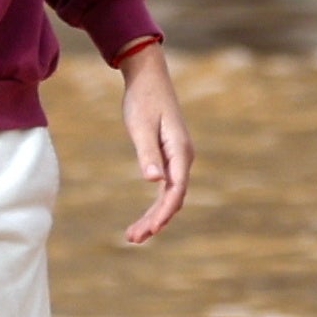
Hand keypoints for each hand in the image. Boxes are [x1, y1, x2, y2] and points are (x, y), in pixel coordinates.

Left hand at [113, 38, 193, 243]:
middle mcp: (183, 158)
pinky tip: (143, 218)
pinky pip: (165, 187)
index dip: (164, 212)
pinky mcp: (169, 157)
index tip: (150, 230)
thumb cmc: (143, 99)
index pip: (175, 190)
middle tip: (133, 239)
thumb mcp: (141, 126)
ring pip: (169, 196)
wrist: (148, 77)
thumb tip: (154, 180)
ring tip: (133, 236)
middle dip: (155, 220)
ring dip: (154, 217)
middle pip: (173, 198)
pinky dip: (154, 204)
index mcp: (180, 151)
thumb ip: (147, 153)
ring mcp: (177, 158)